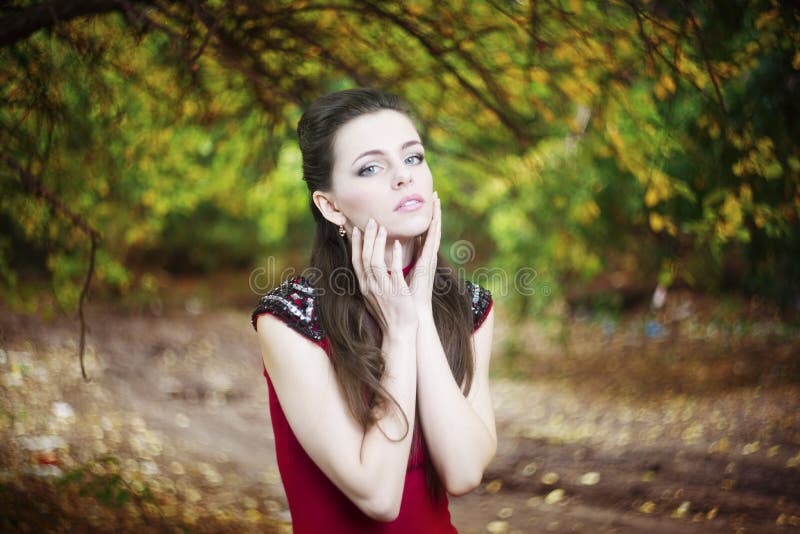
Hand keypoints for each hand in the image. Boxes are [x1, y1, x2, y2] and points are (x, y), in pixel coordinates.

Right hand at [351, 218, 417, 337]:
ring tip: (382, 227)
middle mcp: (370, 287)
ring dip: (377, 243)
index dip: (355, 244)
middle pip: (363, 258)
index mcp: (365, 286)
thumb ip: (373, 280)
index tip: (356, 229)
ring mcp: (381, 290)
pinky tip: (397, 245)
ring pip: (374, 262)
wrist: (398, 332)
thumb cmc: (390, 313)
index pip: (356, 261)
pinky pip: (392, 272)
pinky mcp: (395, 292)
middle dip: (366, 238)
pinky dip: (393, 257)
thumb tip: (371, 267)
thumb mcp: (376, 295)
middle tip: (370, 220)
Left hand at [408, 191, 440, 317]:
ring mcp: (429, 263)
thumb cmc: (405, 299)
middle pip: (432, 231)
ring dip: (436, 218)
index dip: (428, 219)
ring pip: (434, 236)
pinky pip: (429, 249)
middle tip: (435, 195)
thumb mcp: (397, 275)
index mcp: (421, 260)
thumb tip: (393, 248)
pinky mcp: (427, 269)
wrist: (412, 317)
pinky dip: (429, 236)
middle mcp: (426, 259)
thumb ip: (397, 261)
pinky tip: (428, 223)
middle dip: (435, 213)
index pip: (425, 234)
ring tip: (437, 202)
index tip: (428, 203)